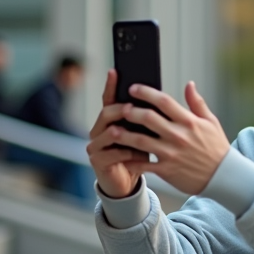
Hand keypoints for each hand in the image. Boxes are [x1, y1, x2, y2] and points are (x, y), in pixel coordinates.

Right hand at [86, 70, 149, 197]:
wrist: (127, 183)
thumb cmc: (136, 155)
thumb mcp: (144, 133)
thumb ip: (147, 116)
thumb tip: (158, 96)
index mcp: (109, 120)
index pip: (109, 99)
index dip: (111, 85)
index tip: (114, 71)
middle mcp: (98, 130)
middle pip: (107, 113)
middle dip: (122, 110)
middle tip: (134, 107)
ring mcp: (95, 146)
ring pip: (109, 133)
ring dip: (126, 133)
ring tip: (140, 133)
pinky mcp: (97, 161)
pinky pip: (112, 153)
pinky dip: (127, 153)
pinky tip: (139, 153)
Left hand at [96, 80, 229, 195]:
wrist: (224, 176)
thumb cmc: (217, 148)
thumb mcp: (211, 122)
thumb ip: (197, 103)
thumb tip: (189, 84)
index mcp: (189, 121)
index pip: (163, 101)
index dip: (146, 92)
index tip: (133, 88)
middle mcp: (178, 136)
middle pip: (148, 118)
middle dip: (131, 111)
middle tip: (121, 108)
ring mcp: (171, 153)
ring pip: (141, 140)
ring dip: (125, 134)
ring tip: (113, 130)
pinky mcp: (167, 170)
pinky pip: (145, 164)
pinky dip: (132, 161)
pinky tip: (122, 157)